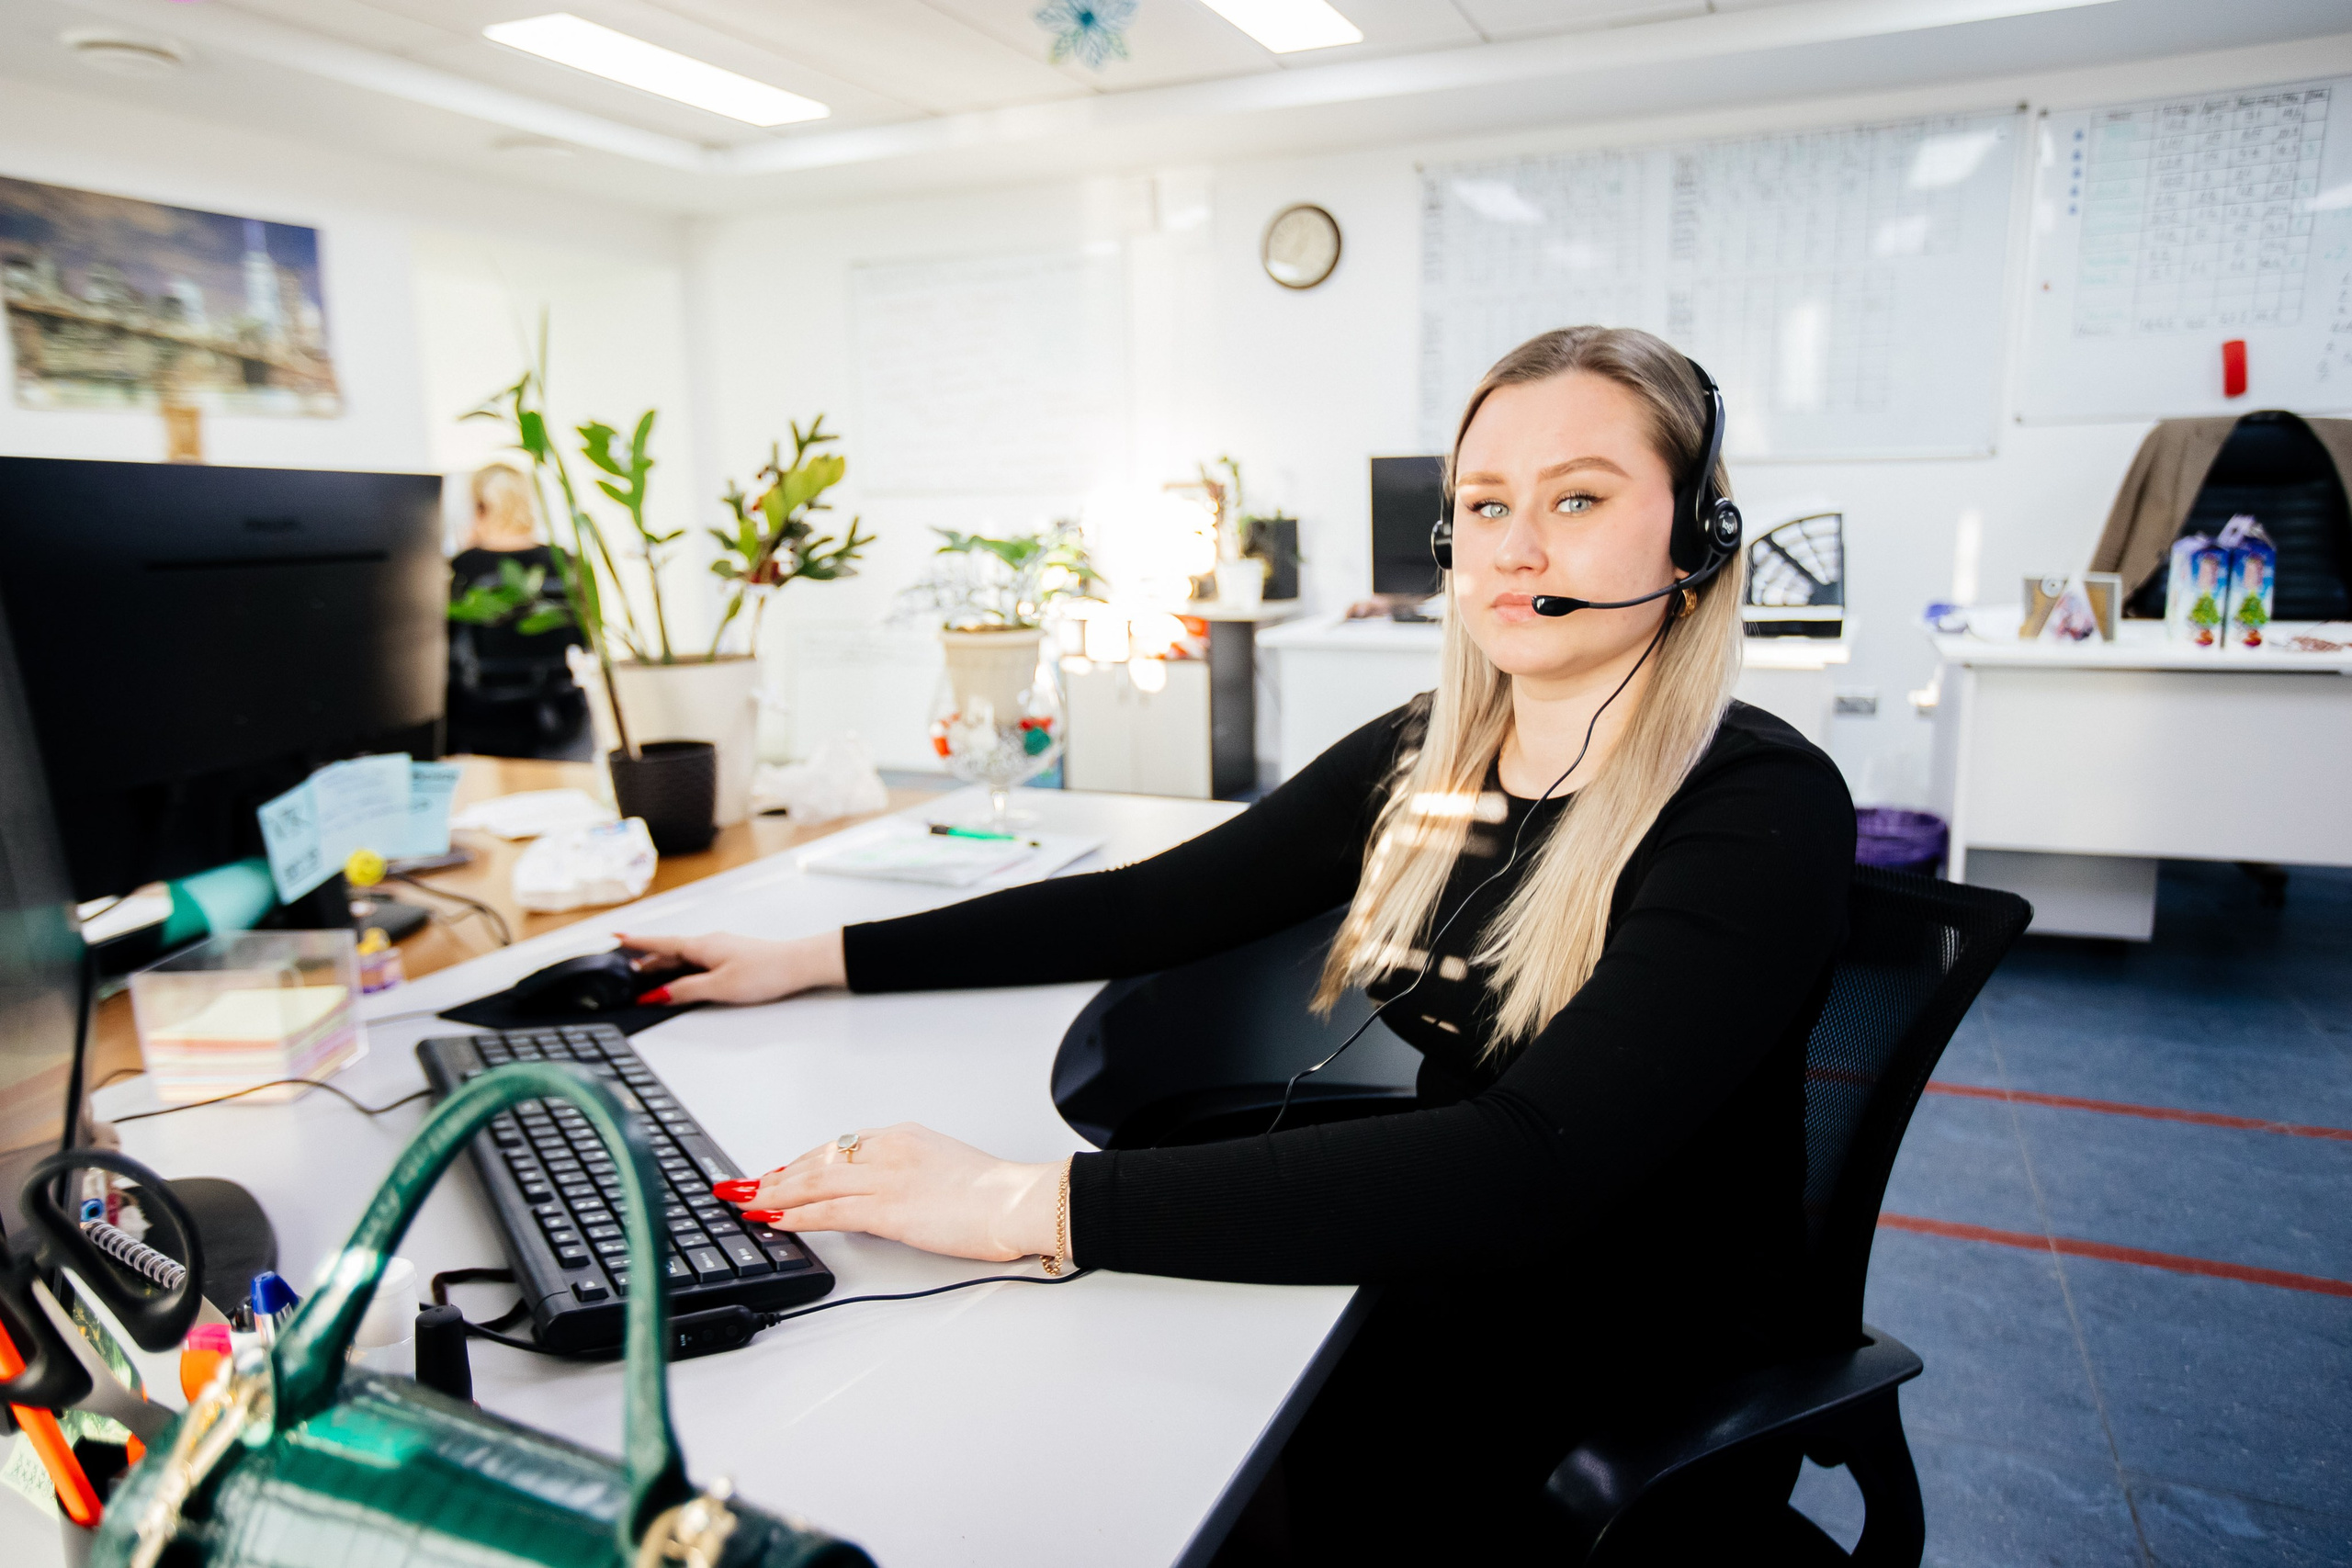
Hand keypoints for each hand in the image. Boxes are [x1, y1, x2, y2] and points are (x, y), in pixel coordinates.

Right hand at [613, 929, 844, 1005]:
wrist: (798, 964)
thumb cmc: (765, 971)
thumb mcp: (719, 987)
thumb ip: (686, 991)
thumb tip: (658, 995)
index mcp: (701, 946)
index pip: (660, 943)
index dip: (637, 943)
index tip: (615, 937)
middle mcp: (708, 943)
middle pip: (669, 951)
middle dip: (646, 959)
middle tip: (623, 968)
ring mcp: (720, 949)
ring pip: (683, 957)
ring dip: (663, 965)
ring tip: (645, 975)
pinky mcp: (731, 956)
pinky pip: (697, 960)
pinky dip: (681, 968)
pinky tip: (682, 978)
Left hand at [714, 1124, 1062, 1263]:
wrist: (1018, 1201)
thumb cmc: (993, 1191)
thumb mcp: (943, 1165)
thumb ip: (907, 1174)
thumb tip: (881, 1199)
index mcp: (902, 1137)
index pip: (837, 1148)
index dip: (800, 1162)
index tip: (777, 1172)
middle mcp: (887, 1150)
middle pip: (816, 1161)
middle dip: (774, 1176)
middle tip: (743, 1186)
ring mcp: (885, 1178)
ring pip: (814, 1183)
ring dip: (773, 1195)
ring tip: (746, 1203)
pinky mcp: (887, 1209)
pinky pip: (829, 1211)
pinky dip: (796, 1215)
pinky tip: (774, 1219)